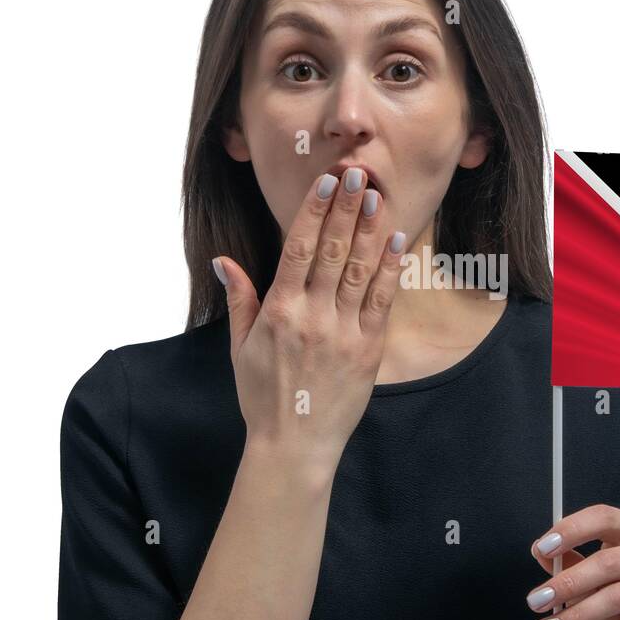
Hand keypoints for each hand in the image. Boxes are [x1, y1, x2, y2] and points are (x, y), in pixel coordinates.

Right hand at [212, 168, 404, 470]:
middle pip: (331, 251)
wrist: (294, 445)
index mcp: (278, 312)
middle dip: (345, 209)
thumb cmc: (263, 397)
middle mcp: (312, 317)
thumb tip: (225, 260)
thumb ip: (240, 299)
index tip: (325, 182)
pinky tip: (394, 243)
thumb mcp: (240, 348)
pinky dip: (388, 270)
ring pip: (358, 270)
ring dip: (368, 230)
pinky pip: (381, 302)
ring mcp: (343, 332)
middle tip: (357, 173)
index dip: (314, 211)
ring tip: (376, 196)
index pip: (298, 248)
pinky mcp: (368, 350)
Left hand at [526, 504, 619, 619]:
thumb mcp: (587, 576)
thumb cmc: (613, 602)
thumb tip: (539, 549)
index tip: (543, 548)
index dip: (572, 530)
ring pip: (615, 599)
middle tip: (536, 600)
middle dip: (567, 583)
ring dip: (575, 616)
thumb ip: (566, 560)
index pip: (604, 518)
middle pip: (609, 562)